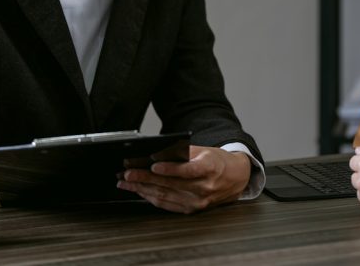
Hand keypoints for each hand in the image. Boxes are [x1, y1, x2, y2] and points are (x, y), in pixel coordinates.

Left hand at [117, 146, 250, 213]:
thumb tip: (154, 153)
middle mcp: (204, 188)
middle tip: (126, 173)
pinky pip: (166, 204)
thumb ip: (180, 152)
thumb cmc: (216, 161)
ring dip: (142, 189)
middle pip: (170, 184)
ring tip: (125, 182)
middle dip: (145, 178)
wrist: (234, 178)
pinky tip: (139, 190)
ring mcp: (197, 202)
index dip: (170, 169)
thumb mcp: (202, 150)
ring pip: (165, 195)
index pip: (188, 170)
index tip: (153, 165)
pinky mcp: (191, 210)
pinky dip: (150, 197)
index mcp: (209, 169)